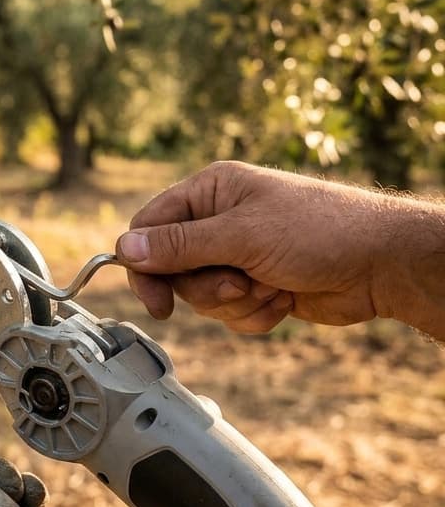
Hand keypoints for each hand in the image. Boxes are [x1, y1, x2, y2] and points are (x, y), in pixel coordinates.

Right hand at [115, 161, 439, 334]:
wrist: (381, 265)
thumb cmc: (319, 231)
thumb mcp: (241, 235)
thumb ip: (179, 245)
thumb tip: (125, 248)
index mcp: (210, 192)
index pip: (150, 227)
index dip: (145, 264)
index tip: (156, 299)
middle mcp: (219, 222)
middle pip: (173, 270)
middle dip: (206, 288)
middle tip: (237, 284)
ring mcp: (237, 256)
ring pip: (201, 297)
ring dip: (236, 302)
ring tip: (272, 286)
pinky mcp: (255, 286)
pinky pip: (230, 314)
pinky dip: (255, 314)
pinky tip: (284, 299)